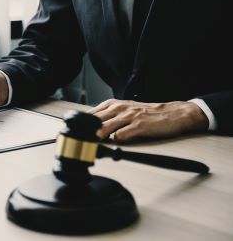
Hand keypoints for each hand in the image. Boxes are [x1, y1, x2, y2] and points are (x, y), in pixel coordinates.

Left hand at [88, 99, 208, 141]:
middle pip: (96, 119)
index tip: (74, 132)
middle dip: (86, 130)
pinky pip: (125, 133)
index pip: (91, 113)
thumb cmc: (148, 114)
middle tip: (78, 139)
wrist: (173, 113)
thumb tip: (91, 128)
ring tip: (92, 140)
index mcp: (113, 104)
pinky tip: (116, 142)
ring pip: (107, 125)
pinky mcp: (140, 125)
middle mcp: (120, 108)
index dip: (81, 124)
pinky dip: (118, 138)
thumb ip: (109, 117)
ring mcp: (130, 116)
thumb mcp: (125, 111)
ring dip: (98, 133)